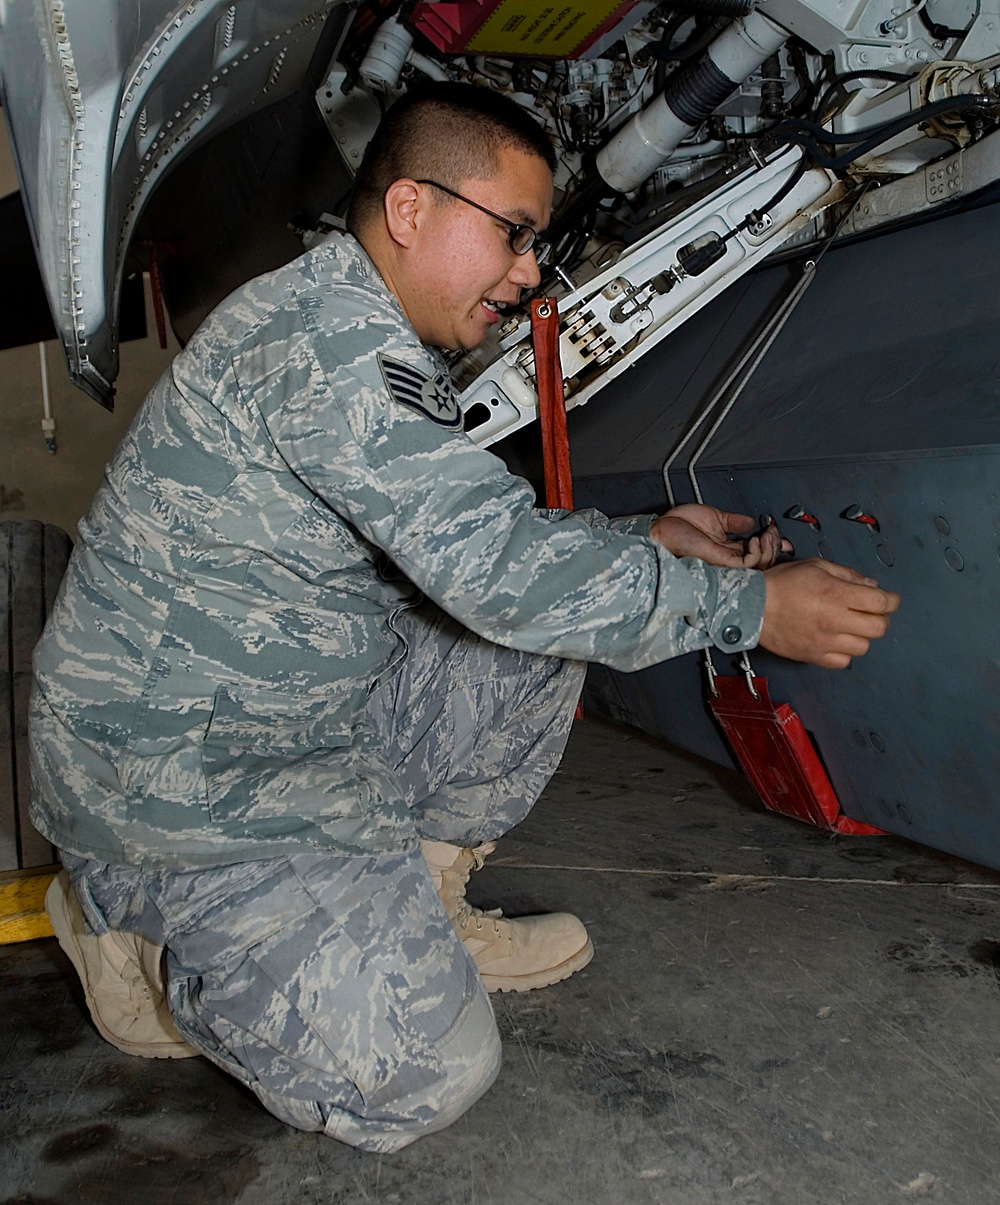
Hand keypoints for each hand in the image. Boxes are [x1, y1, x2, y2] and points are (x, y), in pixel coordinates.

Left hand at [650, 504, 791, 569]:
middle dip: (775, 546)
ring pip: (759, 567)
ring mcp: (726, 563)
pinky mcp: (722, 563)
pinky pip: (747, 565)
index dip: (773, 547)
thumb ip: (735, 521)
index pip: (757, 553)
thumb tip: (752, 521)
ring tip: (767, 535)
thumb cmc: (679, 526)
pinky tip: (755, 541)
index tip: (782, 538)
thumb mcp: (715, 518)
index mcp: (728, 550)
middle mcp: (729, 559)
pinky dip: (757, 554)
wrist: (663, 530)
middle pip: (763, 562)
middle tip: (774, 532)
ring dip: (769, 549)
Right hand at [759, 559, 900, 668]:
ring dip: (861, 635)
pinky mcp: (814, 656)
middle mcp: (835, 620)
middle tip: (870, 611)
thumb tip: (872, 586)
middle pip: (878, 627)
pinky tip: (836, 640)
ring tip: (849, 626)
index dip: (891, 600)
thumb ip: (847, 575)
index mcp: (837, 594)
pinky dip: (844, 652)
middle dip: (880, 617)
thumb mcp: (816, 566)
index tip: (888, 599)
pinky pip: (843, 661)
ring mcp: (825, 642)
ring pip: (863, 646)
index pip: (881, 602)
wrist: (752, 607)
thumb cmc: (782, 583)